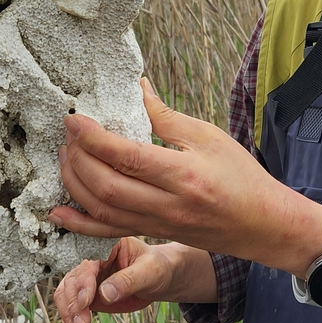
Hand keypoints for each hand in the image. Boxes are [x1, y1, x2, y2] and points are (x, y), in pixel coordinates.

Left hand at [49, 79, 321, 273]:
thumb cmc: (240, 175)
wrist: (263, 224)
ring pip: (102, 211)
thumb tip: (136, 88)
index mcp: (183, 173)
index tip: (72, 119)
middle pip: (107, 187)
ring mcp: (159, 225)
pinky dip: (80, 224)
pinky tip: (58, 212)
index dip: (93, 138)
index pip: (127, 157)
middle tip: (66, 136)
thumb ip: (166, 116)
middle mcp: (168, 204)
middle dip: (77, 160)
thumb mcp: (208, 136)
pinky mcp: (154, 234)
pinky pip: (109, 233)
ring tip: (64, 158)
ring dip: (74, 184)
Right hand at [53, 237, 175, 322]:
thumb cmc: (158, 268)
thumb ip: (128, 280)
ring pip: (66, 295)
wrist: (161, 278)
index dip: (84, 283)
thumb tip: (105, 294)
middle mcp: (91, 260)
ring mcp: (88, 279)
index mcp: (106, 245)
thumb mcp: (150, 271)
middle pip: (72, 281)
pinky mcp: (88, 296)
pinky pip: (72, 308)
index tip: (86, 303)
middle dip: (74, 305)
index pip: (87, 264)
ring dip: (69, 317)